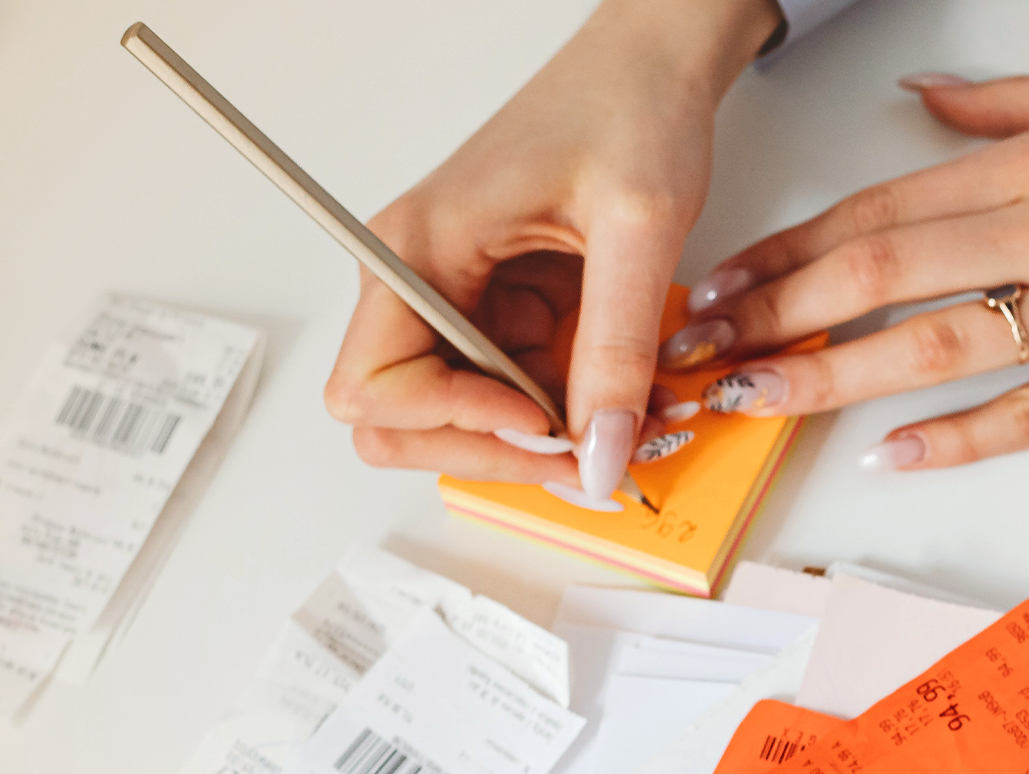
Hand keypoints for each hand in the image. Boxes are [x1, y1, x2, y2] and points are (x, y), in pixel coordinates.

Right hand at [322, 0, 780, 505]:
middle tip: (577, 452)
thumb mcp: (638, 230)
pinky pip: (511, 390)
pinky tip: (613, 393)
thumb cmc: (627, 108)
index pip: (374, 387)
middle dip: (485, 448)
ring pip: (461, 416)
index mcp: (419, 247)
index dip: (452, 421)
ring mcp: (459, 298)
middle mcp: (420, 277)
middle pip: (400, 419)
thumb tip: (598, 451)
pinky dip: (562, 409)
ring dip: (533, 437)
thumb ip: (616, 349)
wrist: (654, 66)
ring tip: (614, 422)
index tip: (539, 421)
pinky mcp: (501, 309)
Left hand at [666, 76, 1028, 469]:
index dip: (791, 246)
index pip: (883, 206)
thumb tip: (917, 105)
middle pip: (885, 274)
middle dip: (780, 312)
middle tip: (706, 347)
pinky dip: (958, 439)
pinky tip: (891, 454)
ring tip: (760, 398)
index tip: (725, 276)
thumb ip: (1010, 107)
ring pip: (939, 348)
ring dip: (835, 376)